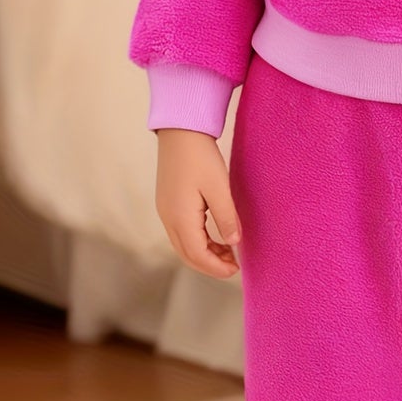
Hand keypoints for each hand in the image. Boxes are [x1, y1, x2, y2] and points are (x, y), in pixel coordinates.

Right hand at [154, 127, 242, 279]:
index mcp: (180, 217)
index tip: (236, 269)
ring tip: (228, 252)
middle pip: (187, 255)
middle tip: (234, 266)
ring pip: (183, 245)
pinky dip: (198, 241)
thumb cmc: (200, 156)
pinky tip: (215, 237)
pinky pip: (181, 232)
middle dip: (210, 264)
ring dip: (204, 253)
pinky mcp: (168, 203)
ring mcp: (165, 211)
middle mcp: (168, 218)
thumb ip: (226, 217)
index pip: (197, 255)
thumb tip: (234, 243)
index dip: (216, 267)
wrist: (181, 131)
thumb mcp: (219, 187)